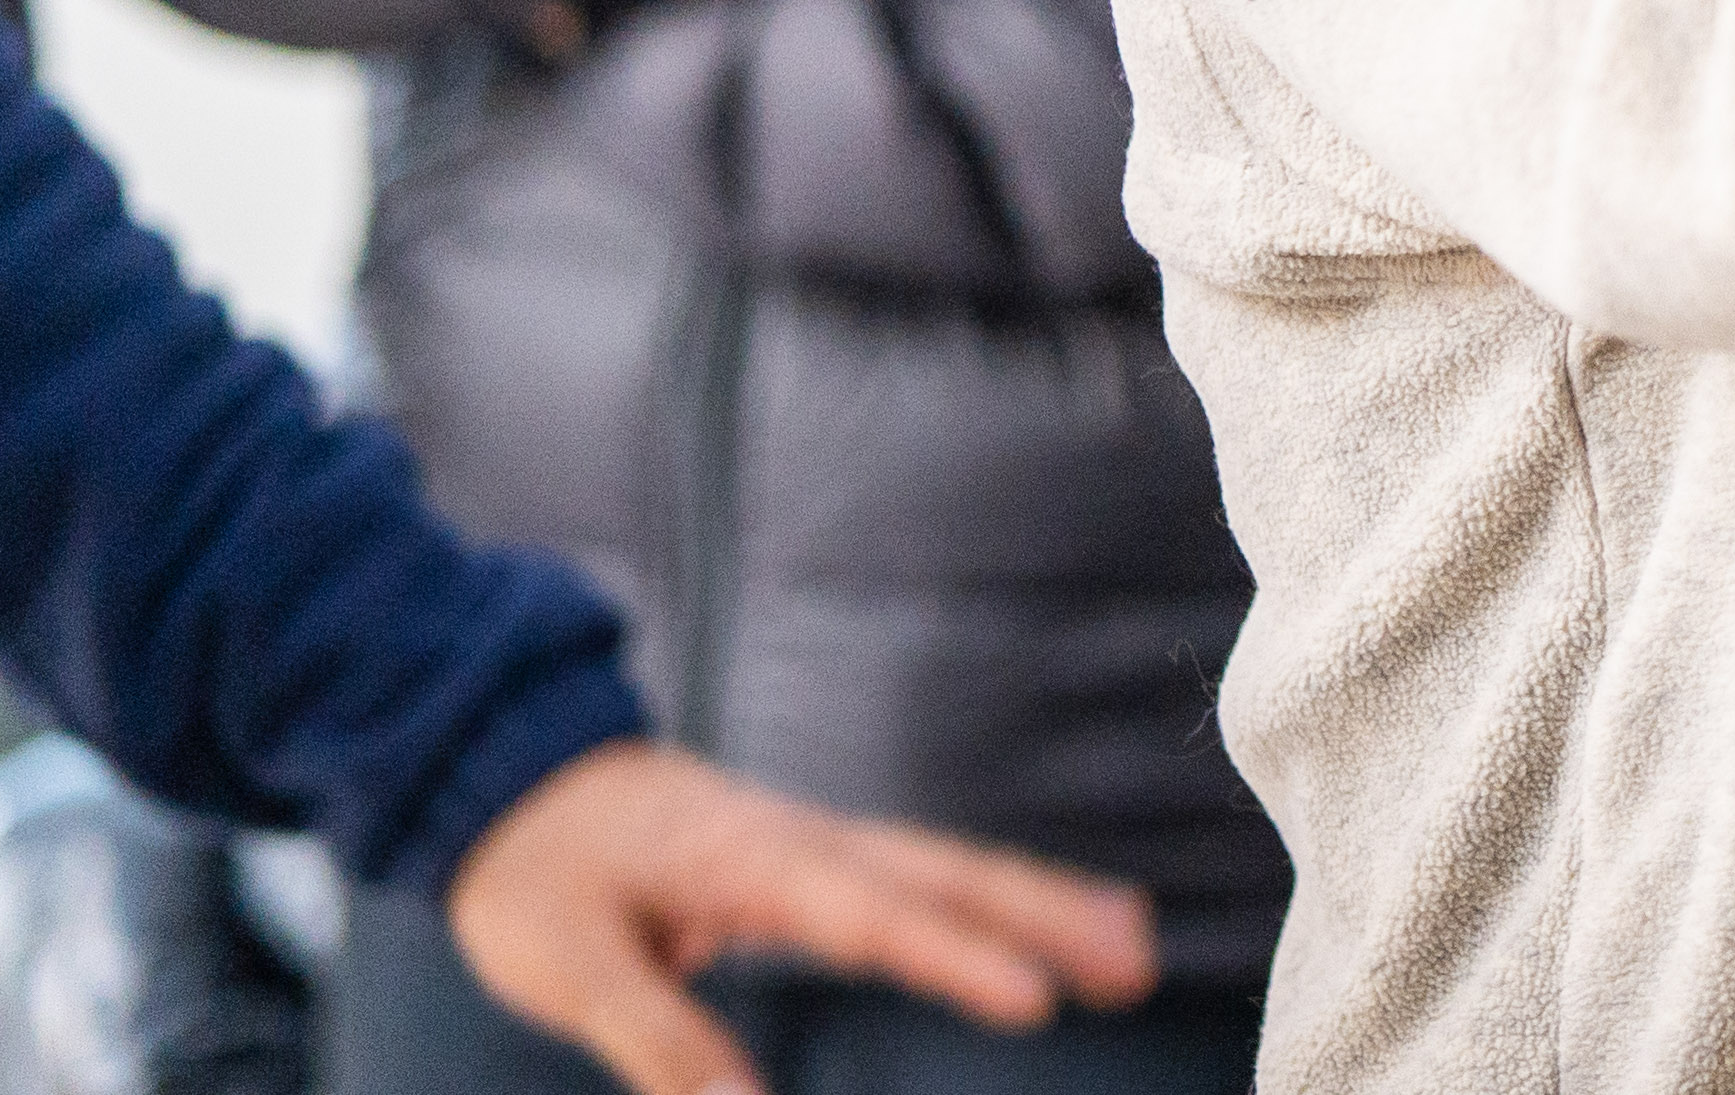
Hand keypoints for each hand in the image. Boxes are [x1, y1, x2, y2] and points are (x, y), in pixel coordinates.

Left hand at [442, 740, 1157, 1094]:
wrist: (518, 775)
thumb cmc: (536, 873)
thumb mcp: (567, 968)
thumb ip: (660, 1039)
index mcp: (754, 866)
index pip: (874, 921)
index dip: (957, 963)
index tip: (1038, 1002)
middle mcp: (809, 845)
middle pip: (950, 878)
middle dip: (1048, 918)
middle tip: (1136, 963)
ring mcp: (820, 845)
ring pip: (952, 870)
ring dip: (1042, 904)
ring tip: (1131, 946)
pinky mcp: (815, 859)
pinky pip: (923, 876)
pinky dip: (994, 897)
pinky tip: (1038, 924)